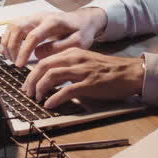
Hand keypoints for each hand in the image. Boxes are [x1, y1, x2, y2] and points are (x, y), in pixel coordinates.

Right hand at [1, 7, 106, 66]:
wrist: (83, 20)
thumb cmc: (82, 32)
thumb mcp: (78, 43)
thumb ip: (59, 48)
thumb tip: (37, 54)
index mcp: (53, 21)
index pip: (33, 36)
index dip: (24, 51)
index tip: (19, 65)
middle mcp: (40, 16)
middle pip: (18, 27)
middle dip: (12, 46)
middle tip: (15, 63)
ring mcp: (34, 16)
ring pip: (13, 25)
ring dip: (8, 42)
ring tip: (11, 58)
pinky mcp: (31, 20)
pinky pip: (14, 26)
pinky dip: (8, 38)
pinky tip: (8, 50)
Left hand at [22, 48, 144, 109]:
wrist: (129, 73)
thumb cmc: (108, 69)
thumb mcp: (85, 61)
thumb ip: (70, 65)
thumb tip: (52, 77)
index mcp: (73, 53)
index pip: (45, 60)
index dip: (33, 72)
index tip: (28, 83)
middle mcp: (75, 59)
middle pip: (44, 66)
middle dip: (32, 80)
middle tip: (28, 91)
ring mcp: (82, 71)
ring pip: (52, 76)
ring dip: (40, 88)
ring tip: (37, 98)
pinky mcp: (89, 84)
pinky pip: (66, 90)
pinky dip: (54, 98)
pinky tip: (49, 104)